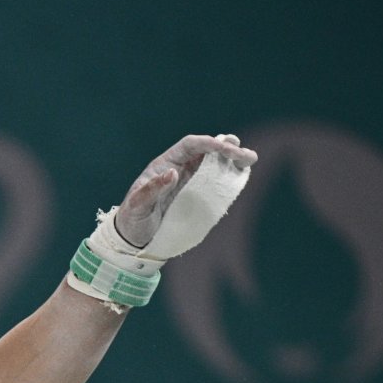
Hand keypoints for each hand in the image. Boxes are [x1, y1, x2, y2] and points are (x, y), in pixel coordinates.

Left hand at [113, 134, 257, 249]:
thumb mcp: (137, 205)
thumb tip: (173, 172)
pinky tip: (241, 177)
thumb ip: (152, 189)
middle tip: (244, 155)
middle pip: (207, 150)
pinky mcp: (196, 196)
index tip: (225, 148)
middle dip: (227, 148)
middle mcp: (180, 168)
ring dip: (233, 160)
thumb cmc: (132, 219)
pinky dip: (229, 177)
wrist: (133, 239)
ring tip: (250, 160)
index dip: (208, 143)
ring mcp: (190, 181)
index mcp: (165, 164)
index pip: (190, 145)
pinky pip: (216, 182)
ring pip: (214, 164)